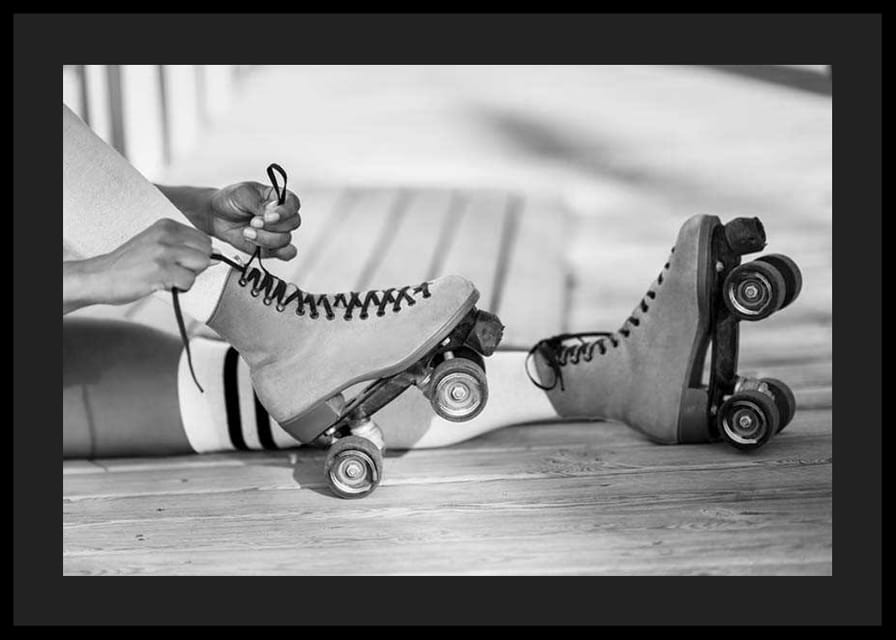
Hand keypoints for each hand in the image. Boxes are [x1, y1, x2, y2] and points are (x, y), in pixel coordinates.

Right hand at [71, 219, 212, 307]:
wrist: (99, 276)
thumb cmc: (129, 264)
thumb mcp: (157, 245)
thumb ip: (185, 248)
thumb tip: (217, 256)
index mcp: (166, 225)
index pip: (205, 240)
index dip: (197, 256)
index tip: (179, 262)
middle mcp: (166, 234)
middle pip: (207, 252)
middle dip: (196, 266)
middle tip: (173, 271)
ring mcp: (163, 251)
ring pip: (201, 265)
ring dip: (187, 277)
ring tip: (166, 277)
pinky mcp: (160, 270)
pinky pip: (189, 281)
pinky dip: (179, 288)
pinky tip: (161, 284)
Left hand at [204, 181, 300, 259]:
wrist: (216, 216)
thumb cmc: (230, 200)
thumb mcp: (243, 193)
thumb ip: (259, 202)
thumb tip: (271, 212)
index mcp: (277, 198)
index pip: (293, 204)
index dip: (285, 211)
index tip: (269, 216)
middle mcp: (281, 216)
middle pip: (293, 223)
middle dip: (271, 226)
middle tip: (253, 222)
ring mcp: (277, 233)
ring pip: (286, 240)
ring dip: (265, 238)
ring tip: (248, 232)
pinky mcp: (272, 247)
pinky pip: (286, 254)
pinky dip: (277, 252)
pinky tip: (260, 246)